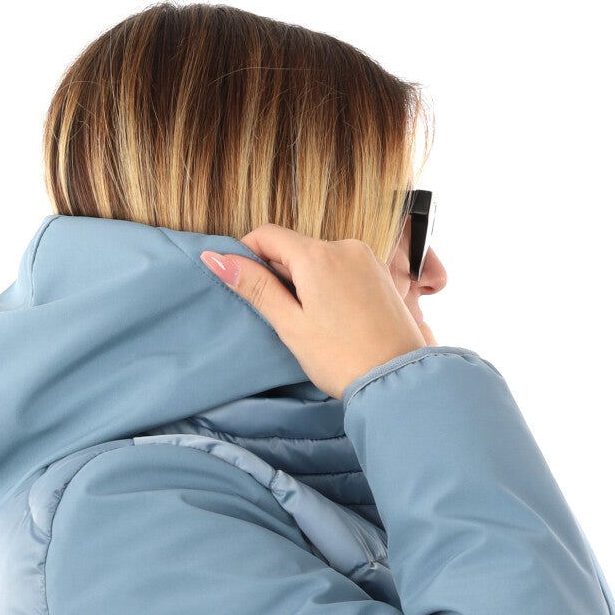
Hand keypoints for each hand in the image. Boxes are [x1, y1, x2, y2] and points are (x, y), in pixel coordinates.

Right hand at [201, 226, 428, 398]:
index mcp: (317, 255)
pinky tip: (335, 318)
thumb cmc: (342, 359)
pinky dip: (331, 285)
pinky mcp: (382, 275)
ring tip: (312, 322)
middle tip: (281, 314)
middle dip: (280, 272)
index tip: (243, 280)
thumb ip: (255, 287)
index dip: (248, 253)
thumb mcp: (290, 325)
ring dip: (306, 280)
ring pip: (321, 259)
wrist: (398, 380)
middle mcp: (344, 246)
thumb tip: (216, 258)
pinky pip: (345, 269)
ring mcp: (367, 259)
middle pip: (296, 247)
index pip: (268, 234)